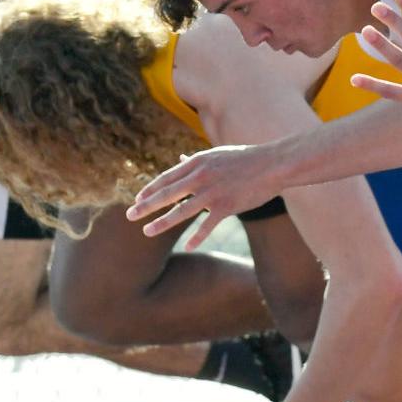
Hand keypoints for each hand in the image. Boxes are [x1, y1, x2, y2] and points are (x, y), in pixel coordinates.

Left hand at [126, 143, 283, 247]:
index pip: (166, 178)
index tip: (137, 198)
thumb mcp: (217, 154)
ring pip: (181, 211)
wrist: (272, 164)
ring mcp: (212, 193)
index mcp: (197, 163)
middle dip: (145, 206)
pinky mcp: (226, 206)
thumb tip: (179, 159)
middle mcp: (200, 177)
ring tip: (147, 231)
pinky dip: (197, 237)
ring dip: (161, 223)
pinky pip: (207, 225)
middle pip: (166, 194)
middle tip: (129, 215)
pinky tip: (188, 247)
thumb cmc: (245, 158)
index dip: (149, 189)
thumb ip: (197, 160)